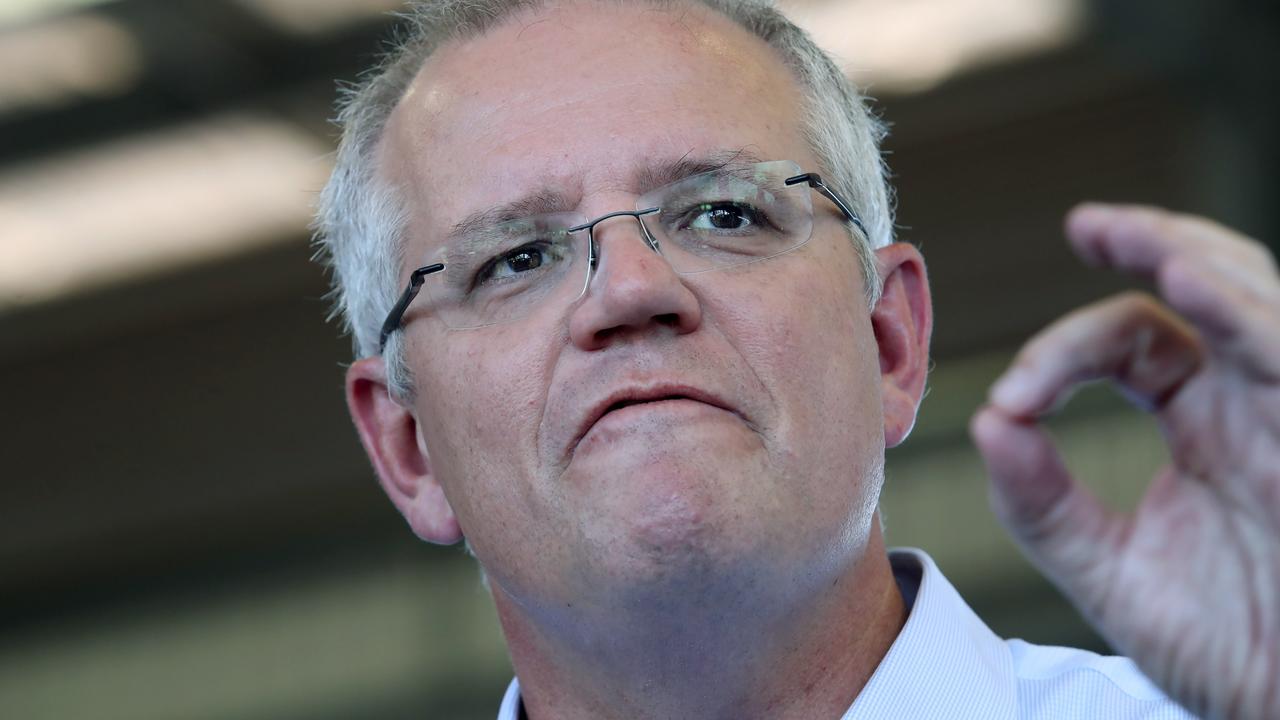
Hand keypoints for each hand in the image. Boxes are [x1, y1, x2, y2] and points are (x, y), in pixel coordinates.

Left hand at [970, 204, 1278, 719]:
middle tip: (1087, 224)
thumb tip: (986, 422)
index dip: (1063, 351)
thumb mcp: (1113, 572)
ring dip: (1194, 257)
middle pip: (1207, 286)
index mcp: (1205, 419)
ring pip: (1255, 298)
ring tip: (1129, 235)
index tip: (1011, 399)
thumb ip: (1043, 504)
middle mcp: (1254, 401)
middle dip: (1149, 241)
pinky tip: (1188, 282)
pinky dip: (1243, 313)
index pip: (1133, 339)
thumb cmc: (1232, 648)